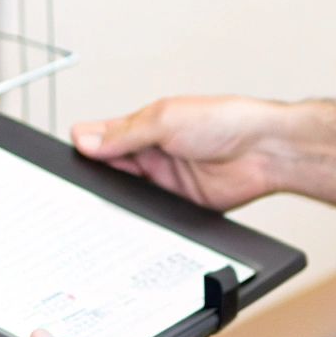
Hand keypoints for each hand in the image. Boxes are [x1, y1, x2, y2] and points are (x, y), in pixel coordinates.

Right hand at [72, 96, 287, 210]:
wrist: (265, 150)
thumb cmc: (226, 120)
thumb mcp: (164, 119)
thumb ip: (124, 134)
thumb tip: (86, 140)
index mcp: (145, 126)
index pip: (104, 137)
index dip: (85, 147)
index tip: (70, 157)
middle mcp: (152, 153)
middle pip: (110, 169)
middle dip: (96, 176)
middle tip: (83, 184)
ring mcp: (164, 181)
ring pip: (127, 195)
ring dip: (118, 198)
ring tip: (108, 200)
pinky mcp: (178, 205)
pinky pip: (151, 214)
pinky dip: (141, 217)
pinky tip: (133, 216)